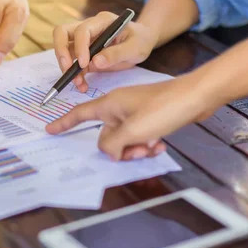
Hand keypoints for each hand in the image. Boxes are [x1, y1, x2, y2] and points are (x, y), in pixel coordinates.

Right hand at [46, 74, 218, 160]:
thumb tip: (110, 151)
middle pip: (107, 136)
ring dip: (137, 149)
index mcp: (109, 104)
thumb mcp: (133, 131)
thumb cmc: (163, 108)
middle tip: (140, 150)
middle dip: (121, 149)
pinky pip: (140, 137)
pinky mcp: (150, 117)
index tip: (50, 129)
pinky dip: (148, 144)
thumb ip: (112, 144)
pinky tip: (161, 145)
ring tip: (153, 147)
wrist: (196, 97)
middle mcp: (118, 107)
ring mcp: (135, 112)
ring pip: (125, 140)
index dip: (63, 123)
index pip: (79, 114)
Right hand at [53, 11, 158, 91]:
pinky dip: (74, 74)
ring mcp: (84, 40)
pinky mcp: (83, 52)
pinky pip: (72, 62)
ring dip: (66, 67)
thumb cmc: (140, 40)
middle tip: (68, 70)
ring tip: (78, 83)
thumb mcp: (135, 48)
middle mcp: (89, 27)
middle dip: (61, 52)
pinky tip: (83, 84)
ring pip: (64, 48)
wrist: (141, 42)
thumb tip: (95, 62)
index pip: (82, 30)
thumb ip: (117, 54)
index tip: (84, 64)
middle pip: (62, 33)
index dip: (80, 47)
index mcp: (102, 21)